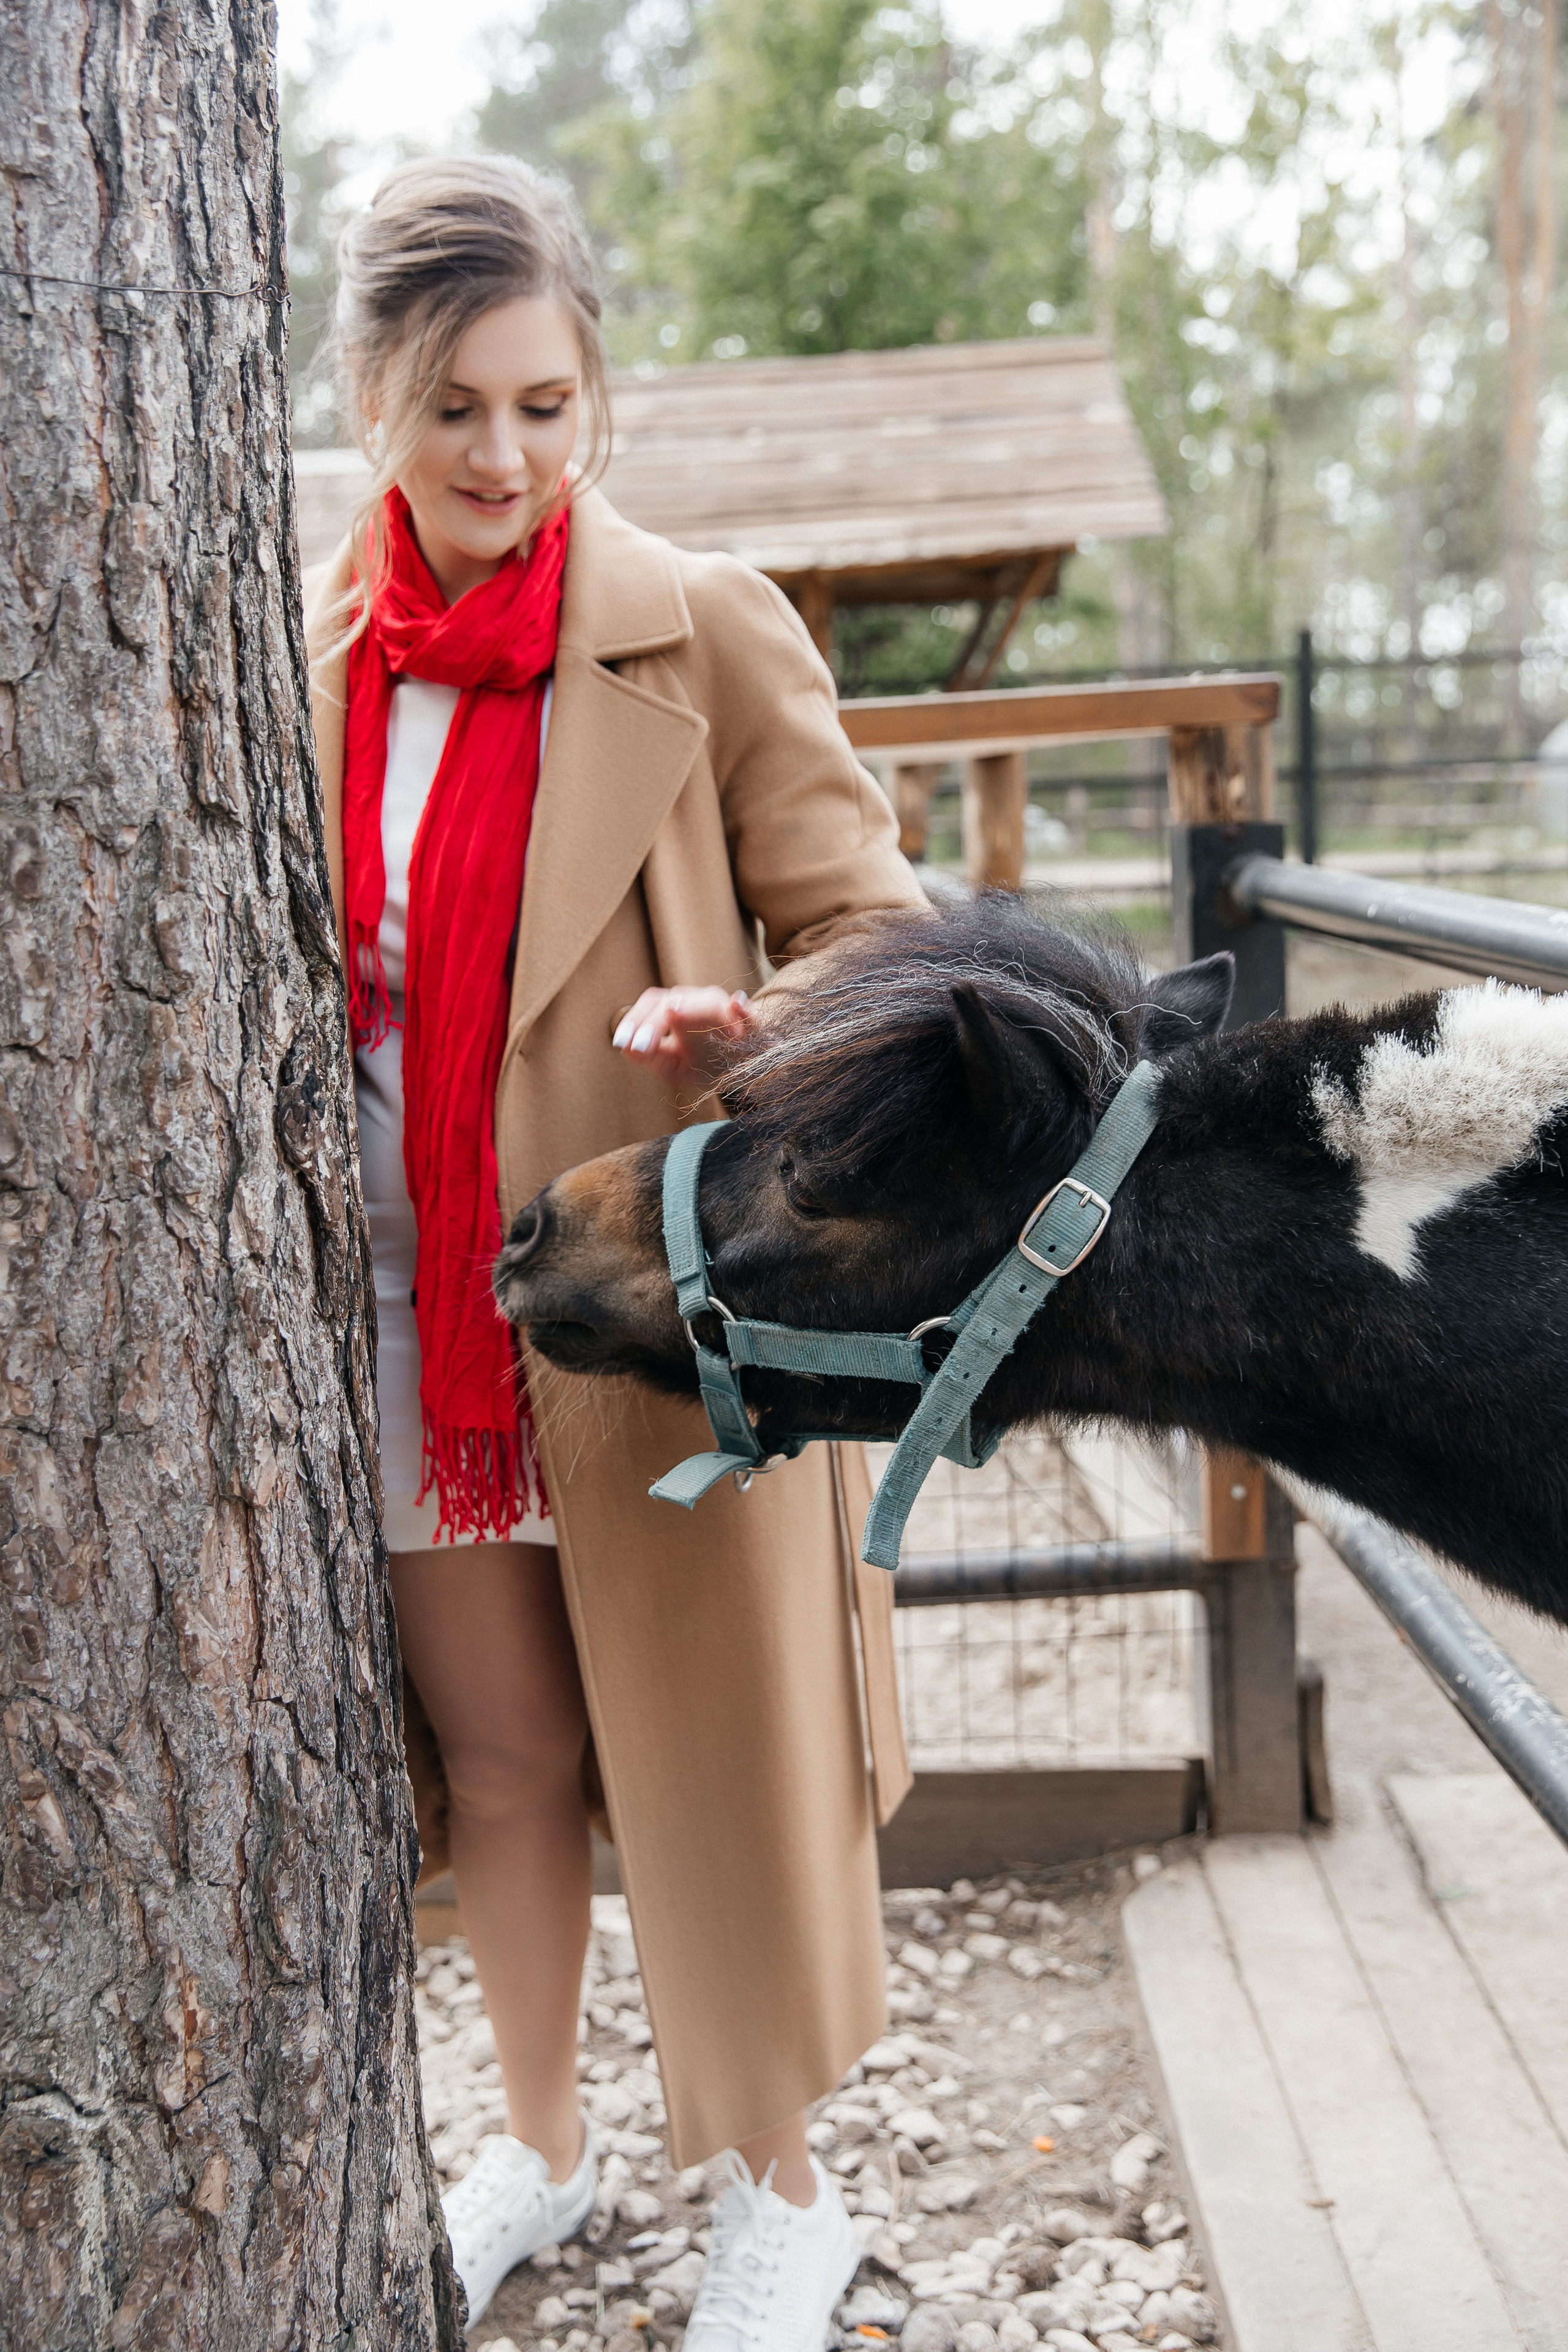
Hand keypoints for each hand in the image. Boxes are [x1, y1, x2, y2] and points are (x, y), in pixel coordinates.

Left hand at [612, 986, 756, 1083]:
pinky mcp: (752, 1024)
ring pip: (707, 1001)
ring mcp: (727, 1011)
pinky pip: (749, 1014)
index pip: (652, 1004)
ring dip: (692, 1006)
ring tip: (674, 1013)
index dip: (635, 1020)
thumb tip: (626, 1047)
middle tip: (642, 1047)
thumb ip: (650, 1056)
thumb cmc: (706, 1065)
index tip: (621, 1043)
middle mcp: (700, 1004)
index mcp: (680, 1011)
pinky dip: (742, 1009)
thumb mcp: (672, 1066)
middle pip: (672, 1000)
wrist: (744, 1074)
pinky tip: (736, 1005)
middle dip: (654, 1021)